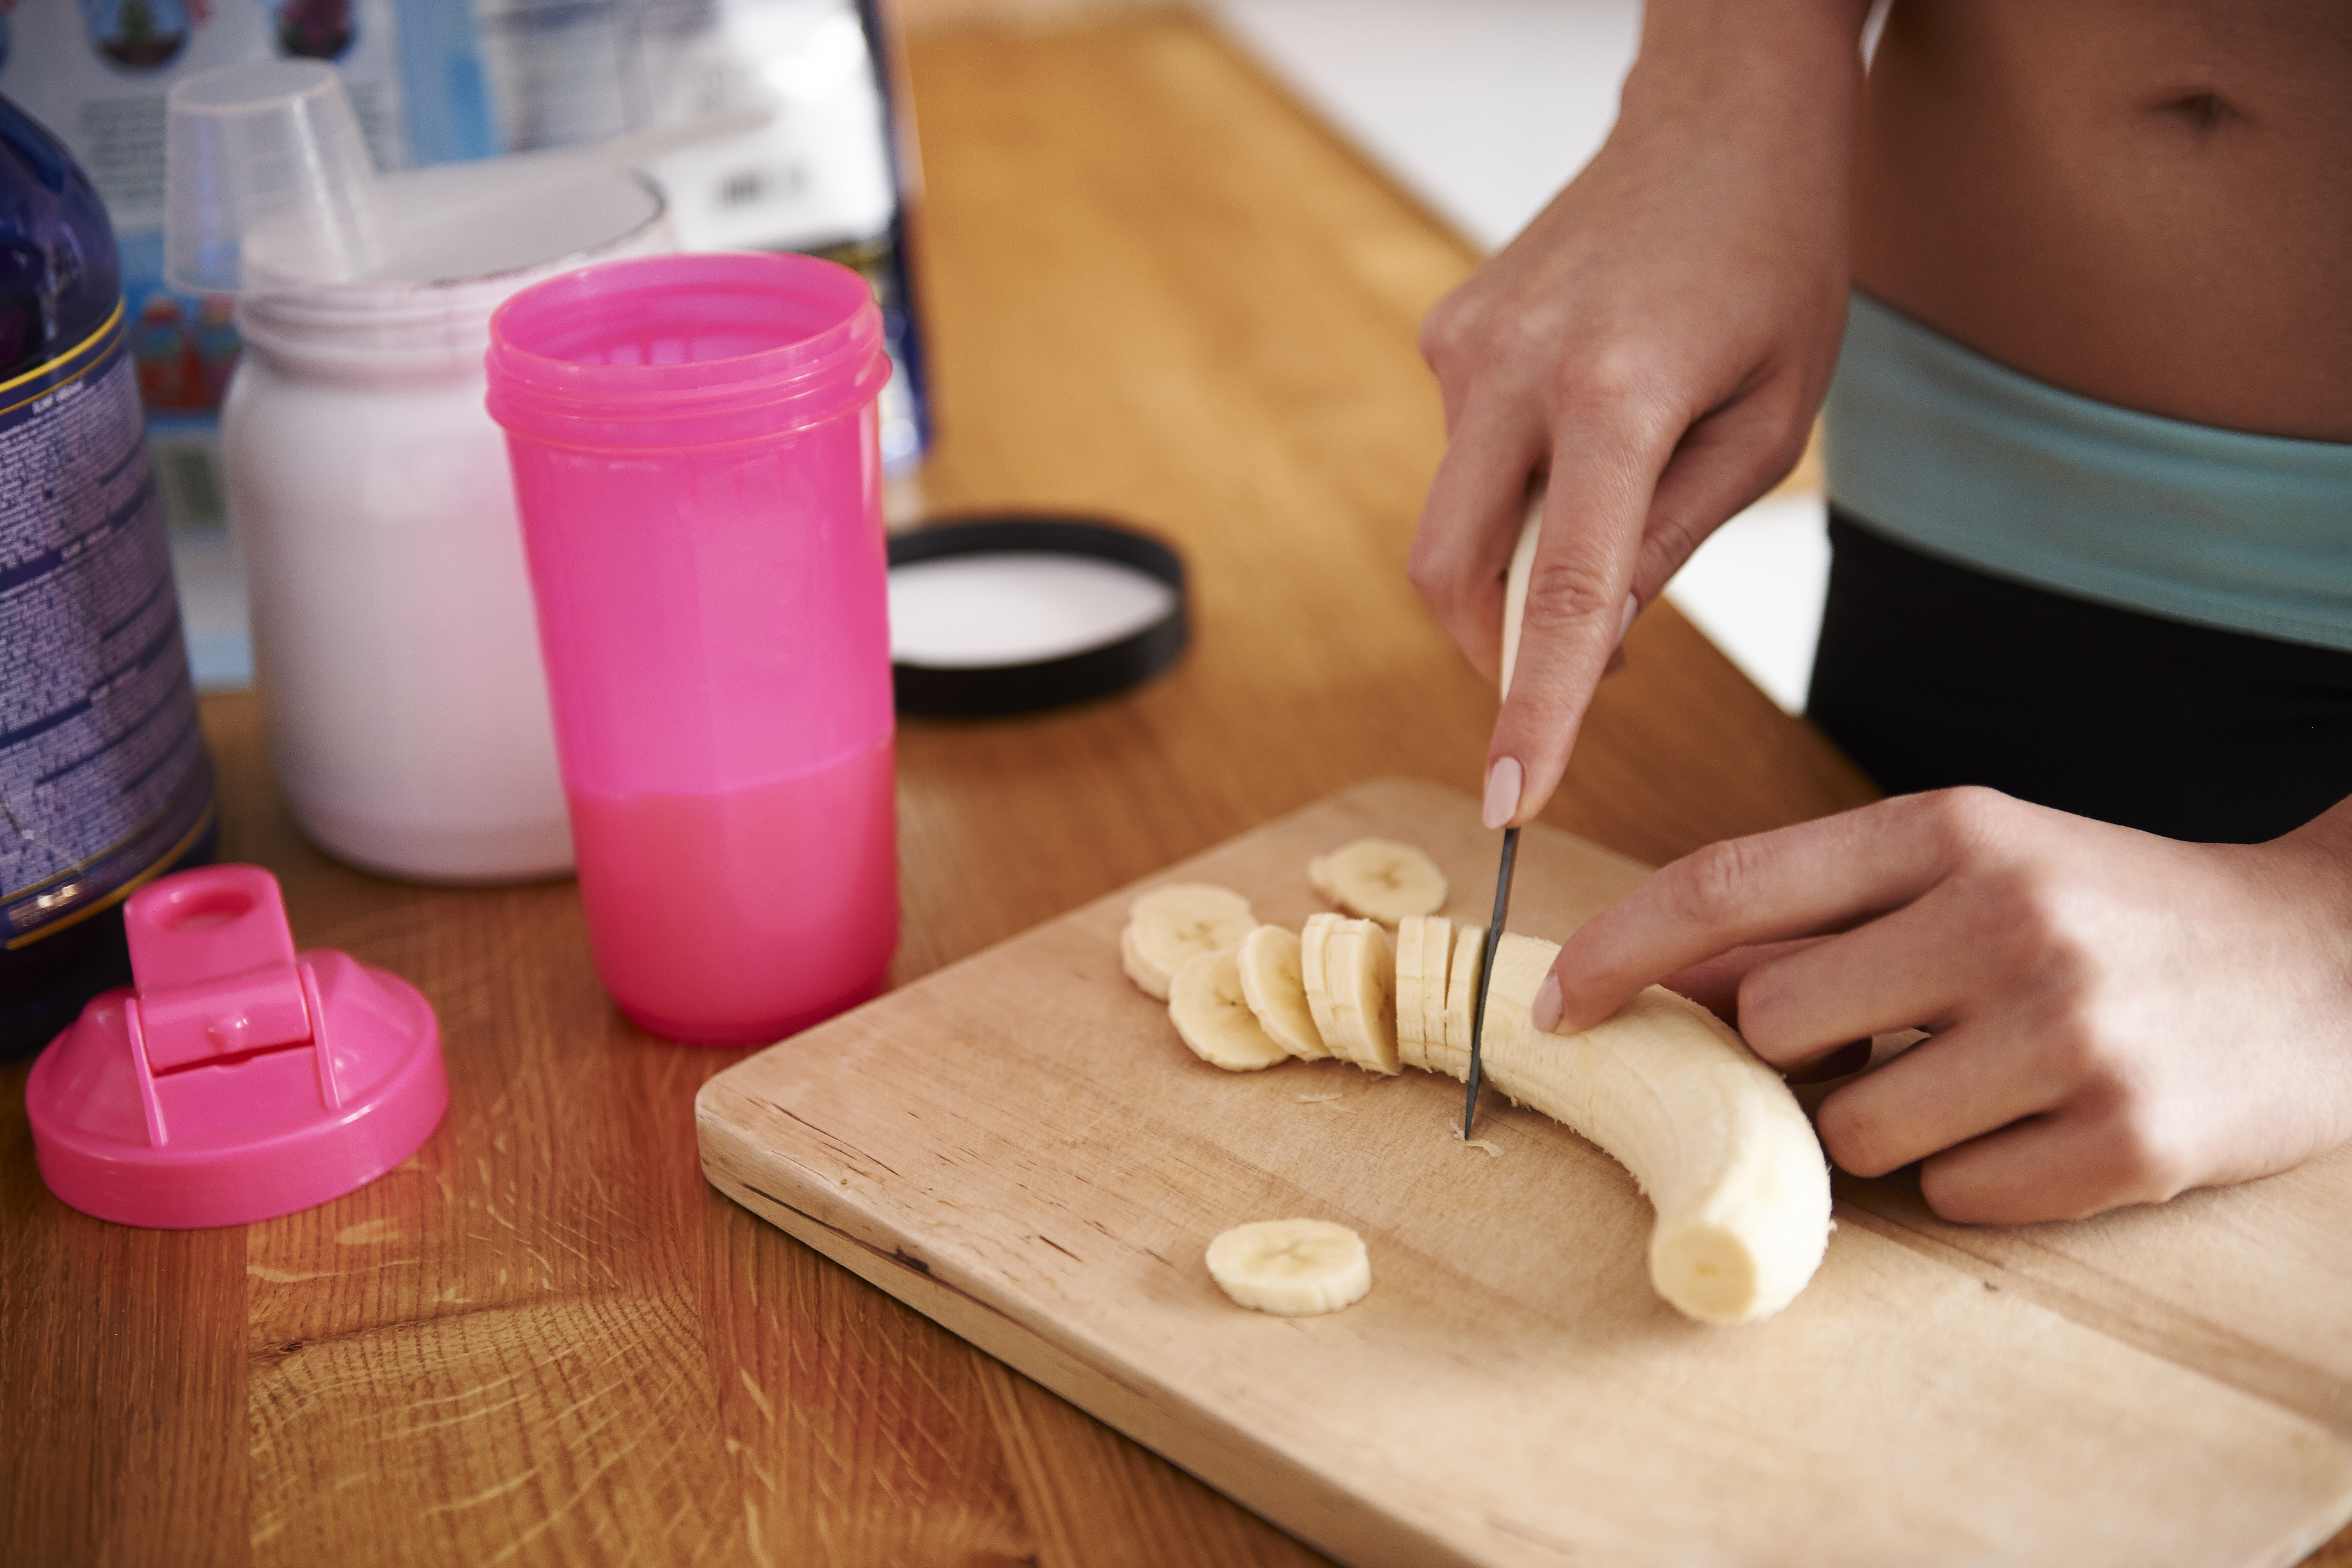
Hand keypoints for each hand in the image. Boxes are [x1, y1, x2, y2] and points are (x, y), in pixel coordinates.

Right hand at [1411, 0, 1871, 828]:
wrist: (1717, 114)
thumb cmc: (1772, 261)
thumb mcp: (1771, 422)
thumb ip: (1675, 538)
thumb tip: (1598, 642)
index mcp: (1617, 394)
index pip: (1564, 595)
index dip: (1534, 712)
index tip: (1509, 803)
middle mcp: (1515, 370)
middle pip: (1453, 573)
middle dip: (1494, 651)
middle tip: (1565, 673)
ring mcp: (1465, 347)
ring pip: (1454, 519)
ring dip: (1518, 556)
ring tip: (1611, 494)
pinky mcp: (1447, 333)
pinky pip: (1465, 455)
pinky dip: (1517, 483)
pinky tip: (1584, 423)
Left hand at [1534, 787, 2351, 1223]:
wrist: (2323, 959)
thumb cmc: (2104, 909)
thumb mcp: (1965, 867)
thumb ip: (1817, 910)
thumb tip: (1665, 976)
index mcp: (1950, 831)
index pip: (1726, 886)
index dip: (1617, 952)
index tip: (1553, 1007)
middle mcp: (2005, 920)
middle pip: (1775, 1023)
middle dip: (1793, 1052)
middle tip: (1874, 1036)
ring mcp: (2071, 1035)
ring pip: (1856, 1130)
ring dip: (1884, 1124)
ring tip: (1978, 1078)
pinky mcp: (2128, 1144)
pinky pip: (1955, 1197)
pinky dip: (1975, 1176)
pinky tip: (2043, 1123)